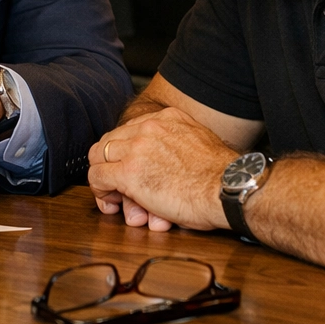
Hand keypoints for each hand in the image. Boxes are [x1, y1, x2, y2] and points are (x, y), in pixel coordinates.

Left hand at [87, 108, 237, 231]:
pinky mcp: (128, 172)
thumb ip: (176, 145)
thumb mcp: (198, 144)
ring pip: (98, 157)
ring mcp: (136, 148)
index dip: (124, 153)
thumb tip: (163, 166)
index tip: (129, 169)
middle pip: (109, 141)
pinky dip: (101, 193)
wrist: (228, 188)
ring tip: (114, 198)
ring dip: (103, 179)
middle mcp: (148, 127)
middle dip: (109, 165)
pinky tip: (112, 205)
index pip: (129, 130)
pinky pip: (97, 178)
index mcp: (167, 119)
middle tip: (116, 186)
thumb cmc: (221, 177)